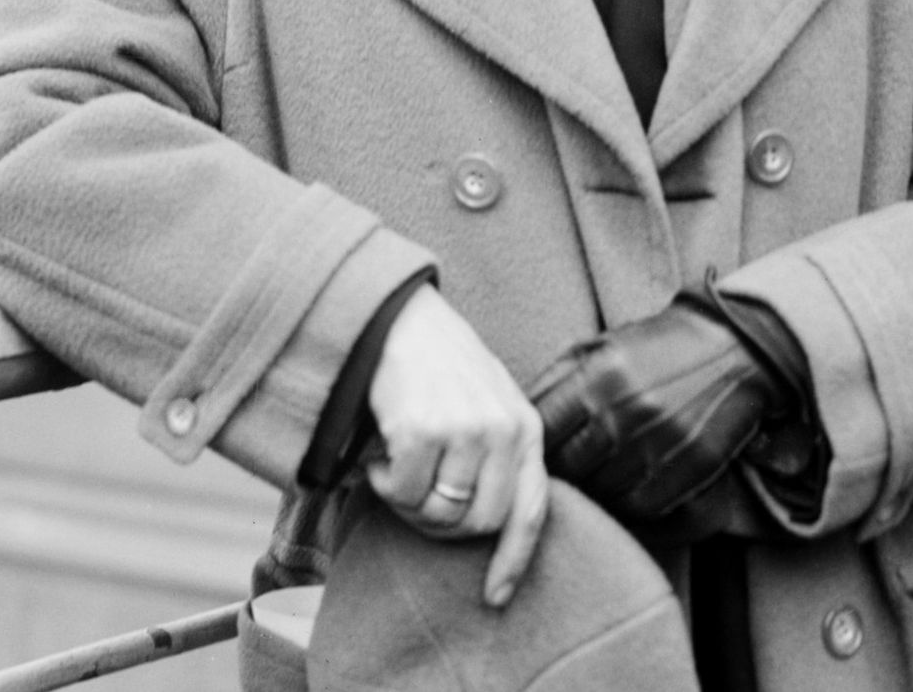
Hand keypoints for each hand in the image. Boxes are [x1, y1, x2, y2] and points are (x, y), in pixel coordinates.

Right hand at [366, 284, 547, 607]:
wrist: (396, 315)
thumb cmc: (438, 364)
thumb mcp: (486, 400)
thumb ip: (497, 453)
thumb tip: (484, 526)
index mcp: (524, 425)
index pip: (531, 509)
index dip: (513, 560)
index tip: (494, 597)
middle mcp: (503, 429)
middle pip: (480, 523)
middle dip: (442, 525)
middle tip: (414, 496)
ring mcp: (465, 430)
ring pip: (439, 514)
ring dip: (409, 501)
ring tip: (398, 463)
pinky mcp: (424, 430)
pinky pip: (403, 493)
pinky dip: (384, 481)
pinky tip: (381, 450)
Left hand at [530, 296, 794, 532]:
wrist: (731, 346)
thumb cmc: (658, 345)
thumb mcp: (602, 345)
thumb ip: (558, 377)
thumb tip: (520, 413)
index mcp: (597, 377)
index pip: (544, 430)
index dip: (535, 444)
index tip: (536, 447)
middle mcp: (624, 414)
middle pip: (569, 467)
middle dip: (561, 470)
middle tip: (563, 469)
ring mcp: (658, 444)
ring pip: (603, 491)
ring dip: (593, 488)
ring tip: (595, 476)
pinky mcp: (689, 468)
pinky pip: (641, 506)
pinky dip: (627, 502)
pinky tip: (625, 485)